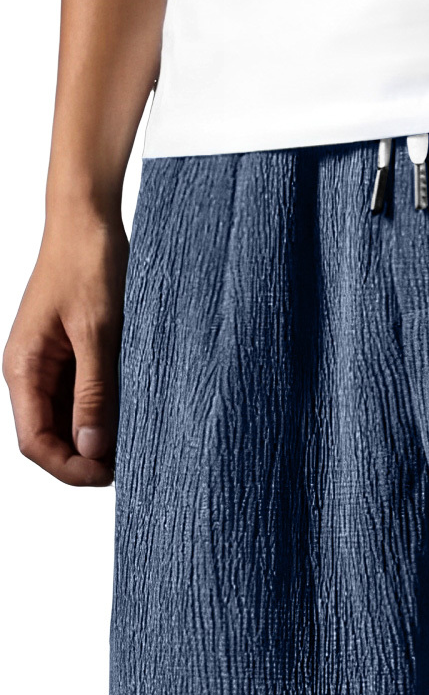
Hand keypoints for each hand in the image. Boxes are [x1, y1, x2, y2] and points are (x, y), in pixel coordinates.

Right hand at [3, 205, 127, 485]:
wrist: (88, 219)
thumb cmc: (88, 264)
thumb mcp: (97, 333)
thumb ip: (94, 393)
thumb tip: (92, 449)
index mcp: (23, 368)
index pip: (35, 443)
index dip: (70, 468)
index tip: (110, 475)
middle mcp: (30, 372)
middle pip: (50, 439)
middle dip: (86, 458)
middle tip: (133, 463)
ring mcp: (50, 365)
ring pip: (69, 422)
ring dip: (98, 437)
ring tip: (138, 441)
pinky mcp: (71, 356)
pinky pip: (83, 398)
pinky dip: (105, 412)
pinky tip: (133, 415)